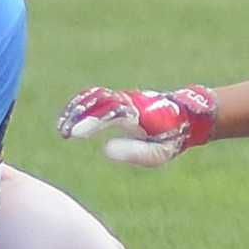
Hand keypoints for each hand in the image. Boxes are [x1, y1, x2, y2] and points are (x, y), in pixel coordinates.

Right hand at [57, 85, 216, 166]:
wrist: (186, 116)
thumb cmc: (170, 138)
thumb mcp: (158, 152)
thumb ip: (133, 152)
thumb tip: (105, 150)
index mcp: (140, 114)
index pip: (111, 114)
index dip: (92, 122)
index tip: (76, 134)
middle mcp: (130, 101)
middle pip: (98, 101)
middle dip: (78, 116)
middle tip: (63, 133)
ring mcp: (124, 96)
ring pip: (95, 96)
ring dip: (76, 109)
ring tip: (62, 127)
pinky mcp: (120, 97)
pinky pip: (97, 96)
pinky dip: (81, 103)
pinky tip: (70, 116)